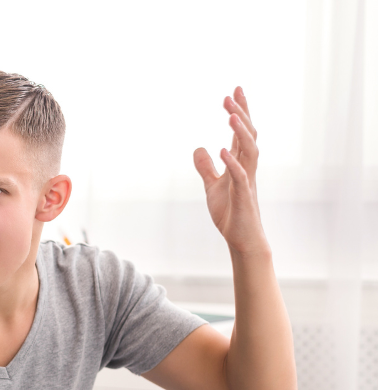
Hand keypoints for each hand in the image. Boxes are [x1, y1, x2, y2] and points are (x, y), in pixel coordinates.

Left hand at [193, 87, 268, 255]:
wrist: (241, 238)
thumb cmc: (231, 213)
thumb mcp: (212, 186)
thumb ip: (206, 167)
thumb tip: (199, 148)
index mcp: (240, 163)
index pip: (241, 132)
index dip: (239, 112)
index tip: (235, 91)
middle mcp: (247, 168)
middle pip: (248, 135)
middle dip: (241, 114)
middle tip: (232, 94)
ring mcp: (247, 181)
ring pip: (249, 150)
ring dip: (241, 132)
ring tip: (230, 114)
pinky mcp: (243, 196)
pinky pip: (240, 176)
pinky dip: (233, 162)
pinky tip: (223, 150)